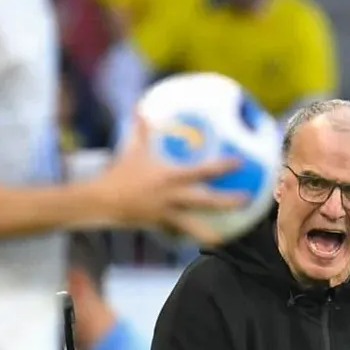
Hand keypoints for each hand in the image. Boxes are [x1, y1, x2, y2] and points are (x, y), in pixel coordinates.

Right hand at [92, 116, 247, 243]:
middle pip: (206, 201)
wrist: (102, 201)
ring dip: (211, 232)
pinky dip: (188, 237)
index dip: (223, 166)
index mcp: (170, 175)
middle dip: (228, 201)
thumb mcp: (131, 149)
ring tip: (229, 239)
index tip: (240, 163)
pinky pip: (178, 233)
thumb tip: (141, 107)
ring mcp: (167, 213)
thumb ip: (141, 130)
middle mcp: (172, 196)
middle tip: (247, 200)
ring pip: (194, 225)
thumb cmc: (119, 173)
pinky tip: (201, 242)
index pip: (203, 170)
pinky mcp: (159, 226)